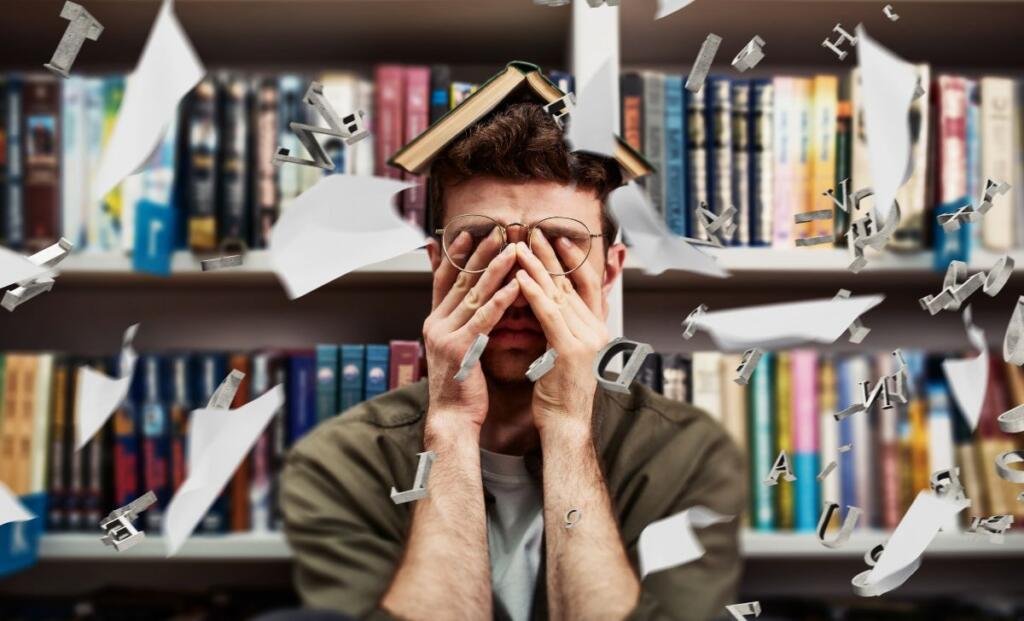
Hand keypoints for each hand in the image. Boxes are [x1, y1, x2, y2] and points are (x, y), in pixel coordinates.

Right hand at [423, 232, 519, 434]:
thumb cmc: (461, 387)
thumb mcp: (457, 350)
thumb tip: (475, 308)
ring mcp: (445, 334)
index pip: (444, 280)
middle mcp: (436, 323)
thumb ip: (464, 326)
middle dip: (479, 254)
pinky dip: (501, 300)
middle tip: (497, 231)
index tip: (467, 233)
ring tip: (511, 249)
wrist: (452, 418)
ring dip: (494, 269)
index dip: (455, 256)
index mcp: (434, 322)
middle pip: (460, 281)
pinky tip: (516, 285)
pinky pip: (485, 318)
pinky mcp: (460, 348)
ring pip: (473, 294)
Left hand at [513, 237, 608, 435]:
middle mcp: (596, 330)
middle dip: (551, 257)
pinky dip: (534, 293)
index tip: (558, 241)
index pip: (586, 287)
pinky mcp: (570, 349)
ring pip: (559, 294)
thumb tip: (551, 314)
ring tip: (520, 247)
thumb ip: (564, 333)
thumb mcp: (568, 358)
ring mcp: (586, 339)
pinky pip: (548, 313)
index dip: (572, 262)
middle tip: (534, 233)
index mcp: (597, 331)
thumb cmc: (564, 398)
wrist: (569, 427)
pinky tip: (520, 277)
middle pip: (571, 284)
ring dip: (537, 267)